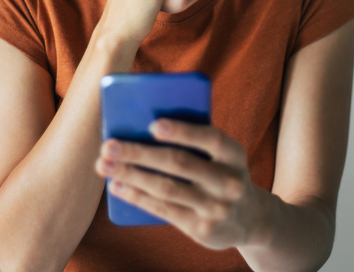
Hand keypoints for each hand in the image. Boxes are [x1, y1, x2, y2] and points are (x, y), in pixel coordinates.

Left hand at [95, 119, 271, 249]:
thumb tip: (142, 126)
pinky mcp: (201, 229)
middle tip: (108, 145)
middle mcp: (229, 182)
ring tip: (103, 164)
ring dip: (131, 175)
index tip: (153, 125)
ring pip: (166, 188)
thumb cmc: (222, 174)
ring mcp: (216, 208)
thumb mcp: (222, 157)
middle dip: (140, 153)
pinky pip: (163, 209)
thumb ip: (196, 144)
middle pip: (179, 163)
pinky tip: (117, 186)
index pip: (211, 139)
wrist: (249, 219)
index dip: (183, 131)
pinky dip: (137, 196)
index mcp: (235, 155)